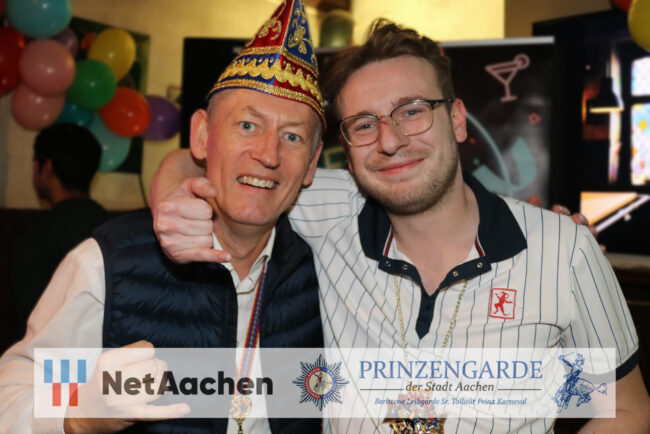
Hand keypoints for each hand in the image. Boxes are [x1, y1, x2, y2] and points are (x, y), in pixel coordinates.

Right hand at [64, 341, 189, 432]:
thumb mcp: (110, 360)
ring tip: (144, 388)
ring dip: (157, 386)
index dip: (149, 356)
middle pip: (154, 367)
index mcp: (108, 361)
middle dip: (156, 369)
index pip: (148, 350)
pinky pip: (154, 412)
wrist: (83, 412)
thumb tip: (162, 362)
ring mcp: (121, 399)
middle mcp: (113, 379)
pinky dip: (171, 411)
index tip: (141, 362)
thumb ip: (135, 353)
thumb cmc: (103, 380)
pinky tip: (184, 408)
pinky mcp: (129, 415)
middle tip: (145, 376)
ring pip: (158, 387)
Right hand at [153, 177, 230, 263]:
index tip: (198, 209)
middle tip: (197, 221)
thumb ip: (202, 185)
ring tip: (195, 231)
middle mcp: (165, 226)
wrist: (166, 219)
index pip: (205, 210)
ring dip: (207, 236)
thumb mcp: (189, 187)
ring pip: (207, 240)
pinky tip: (227, 257)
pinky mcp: (177, 256)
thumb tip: (213, 193)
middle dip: (207, 223)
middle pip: (206, 227)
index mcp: (168, 207)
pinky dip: (215, 257)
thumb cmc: (181, 201)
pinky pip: (202, 255)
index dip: (206, 210)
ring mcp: (170, 243)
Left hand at [526, 195, 604, 251]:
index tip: (555, 209)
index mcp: (558, 224)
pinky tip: (601, 248)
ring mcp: (578, 244)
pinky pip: (595, 252)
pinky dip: (599, 249)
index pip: (562, 214)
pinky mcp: (584, 257)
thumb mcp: (533, 226)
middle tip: (575, 219)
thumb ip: (534, 211)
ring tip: (590, 230)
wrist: (538, 267)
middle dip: (579, 218)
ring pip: (589, 235)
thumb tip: (534, 197)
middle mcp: (571, 233)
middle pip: (580, 223)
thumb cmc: (538, 242)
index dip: (561, 211)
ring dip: (591, 231)